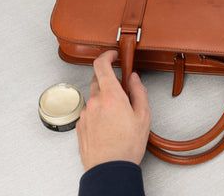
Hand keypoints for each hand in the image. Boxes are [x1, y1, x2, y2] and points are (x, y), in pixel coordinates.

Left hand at [76, 50, 150, 170]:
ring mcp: (85, 113)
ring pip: (94, 97)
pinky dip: (98, 112)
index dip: (107, 55)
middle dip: (110, 82)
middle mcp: (94, 102)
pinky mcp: (80, 125)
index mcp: (111, 96)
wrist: (109, 169)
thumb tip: (134, 78)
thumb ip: (139, 92)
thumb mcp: (143, 116)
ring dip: (104, 99)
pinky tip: (108, 126)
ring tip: (117, 117)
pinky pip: (89, 111)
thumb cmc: (127, 146)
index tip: (113, 55)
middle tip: (123, 93)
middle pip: (98, 80)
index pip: (101, 65)